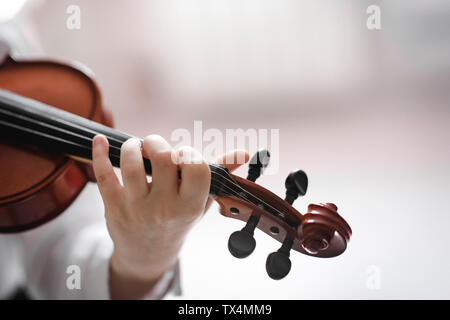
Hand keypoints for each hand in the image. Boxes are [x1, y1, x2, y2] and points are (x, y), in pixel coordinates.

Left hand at [92, 134, 247, 298]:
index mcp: (189, 205)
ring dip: (132, 147)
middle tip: (155, 147)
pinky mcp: (113, 206)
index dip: (190, 153)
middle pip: (163, 159)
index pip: (196, 168)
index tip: (182, 154)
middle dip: (158, 143)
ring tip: (135, 148)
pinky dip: (99, 154)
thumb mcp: (201, 202)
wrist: (148, 253)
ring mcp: (136, 207)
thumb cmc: (178, 221)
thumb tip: (244, 153)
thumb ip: (220, 175)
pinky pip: (103, 175)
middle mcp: (164, 207)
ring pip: (132, 164)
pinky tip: (100, 141)